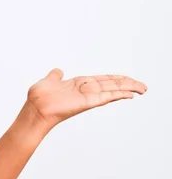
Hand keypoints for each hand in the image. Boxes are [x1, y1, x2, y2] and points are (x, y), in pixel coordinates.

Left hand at [25, 68, 147, 128]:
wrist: (35, 108)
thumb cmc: (39, 97)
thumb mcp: (49, 81)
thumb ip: (55, 76)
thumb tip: (58, 71)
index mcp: (79, 84)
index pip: (102, 80)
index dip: (115, 79)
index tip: (127, 79)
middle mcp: (86, 90)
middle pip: (111, 85)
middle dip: (127, 84)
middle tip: (143, 87)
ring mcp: (88, 96)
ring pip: (112, 90)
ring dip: (128, 89)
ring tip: (142, 89)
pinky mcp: (87, 102)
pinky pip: (106, 97)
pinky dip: (118, 94)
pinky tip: (130, 94)